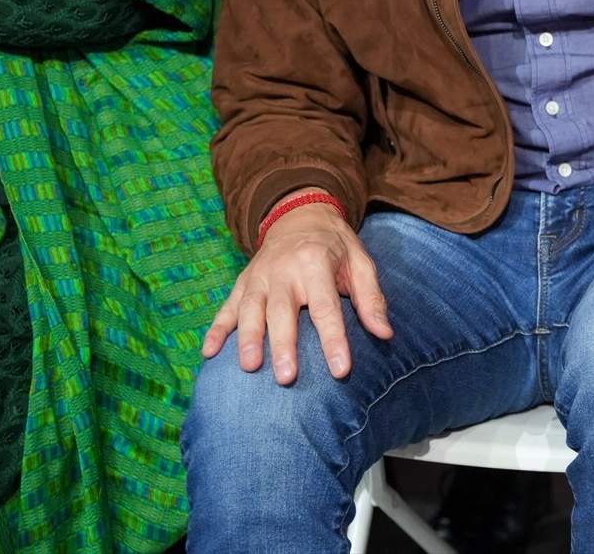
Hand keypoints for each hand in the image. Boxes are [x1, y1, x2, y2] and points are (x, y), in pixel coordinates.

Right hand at [201, 195, 391, 384]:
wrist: (299, 214)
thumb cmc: (335, 246)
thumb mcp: (360, 262)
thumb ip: (371, 298)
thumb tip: (385, 333)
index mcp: (316, 262)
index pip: (326, 307)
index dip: (334, 340)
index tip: (341, 370)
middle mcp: (283, 269)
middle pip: (282, 311)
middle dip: (284, 345)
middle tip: (287, 378)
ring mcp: (259, 276)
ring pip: (250, 309)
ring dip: (248, 339)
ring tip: (249, 367)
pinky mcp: (242, 282)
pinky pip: (226, 307)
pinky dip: (216, 329)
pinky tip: (209, 352)